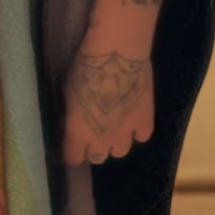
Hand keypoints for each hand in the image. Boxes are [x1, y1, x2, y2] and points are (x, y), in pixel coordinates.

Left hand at [61, 46, 154, 165]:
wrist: (117, 56)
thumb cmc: (86, 68)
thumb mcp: (69, 94)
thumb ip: (74, 115)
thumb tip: (76, 120)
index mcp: (78, 133)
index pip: (73, 158)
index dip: (73, 152)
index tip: (74, 144)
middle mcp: (101, 139)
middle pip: (97, 158)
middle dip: (94, 148)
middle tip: (95, 132)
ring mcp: (125, 133)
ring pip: (120, 151)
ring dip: (116, 142)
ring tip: (117, 127)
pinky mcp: (145, 122)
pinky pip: (142, 136)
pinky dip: (138, 130)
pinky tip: (135, 118)